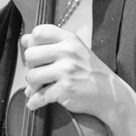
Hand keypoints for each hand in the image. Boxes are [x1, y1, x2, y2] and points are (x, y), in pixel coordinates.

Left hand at [20, 23, 135, 135]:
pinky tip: (35, 102)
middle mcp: (68, 52)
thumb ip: (52, 44)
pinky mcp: (65, 88)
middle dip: (30, 67)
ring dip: (32, 85)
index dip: (32, 43)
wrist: (110, 94)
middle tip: (38, 74)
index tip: (35, 53)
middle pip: (31, 55)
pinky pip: (40, 96)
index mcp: (70, 39)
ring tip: (38, 89)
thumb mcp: (76, 51)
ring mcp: (67, 70)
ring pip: (32, 76)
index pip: (40, 32)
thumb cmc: (91, 72)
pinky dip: (35, 102)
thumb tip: (24, 40)